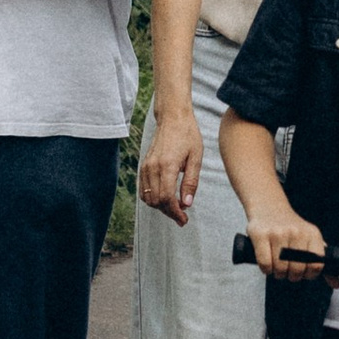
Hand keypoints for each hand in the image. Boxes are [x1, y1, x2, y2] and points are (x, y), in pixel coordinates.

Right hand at [139, 105, 203, 220]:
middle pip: (156, 201)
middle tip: (182, 216)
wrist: (173, 119)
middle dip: (169, 212)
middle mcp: (153, 167)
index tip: (184, 219)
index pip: (166, 198)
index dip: (175, 212)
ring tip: (175, 207)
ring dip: (160, 207)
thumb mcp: (196, 158)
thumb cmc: (188, 136)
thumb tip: (187, 203)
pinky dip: (152, 198)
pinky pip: (143, 189)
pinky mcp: (143, 166)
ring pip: (147, 197)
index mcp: (167, 166)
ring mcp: (146, 167)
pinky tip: (165, 198)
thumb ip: (191, 182)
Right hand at [242, 200, 330, 280]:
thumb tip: (337, 284)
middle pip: (297, 270)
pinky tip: (267, 263)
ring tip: (277, 266)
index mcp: (312, 234)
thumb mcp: (310, 239)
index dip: (310, 274)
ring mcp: (278, 233)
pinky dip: (266, 269)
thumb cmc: (290, 227)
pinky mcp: (261, 235)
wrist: (269, 205)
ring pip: (280, 269)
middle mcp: (296, 232)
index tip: (304, 273)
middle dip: (292, 276)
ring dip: (278, 273)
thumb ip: (322, 262)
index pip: (317, 265)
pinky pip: (265, 264)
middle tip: (288, 271)